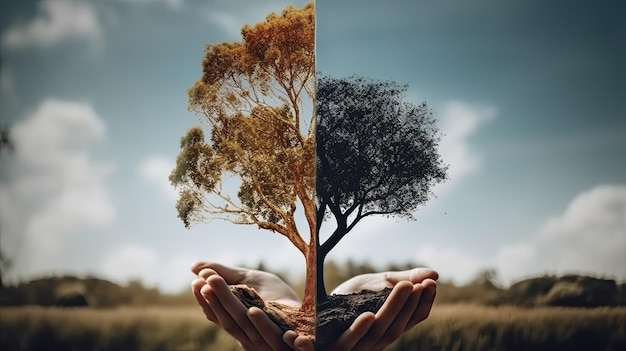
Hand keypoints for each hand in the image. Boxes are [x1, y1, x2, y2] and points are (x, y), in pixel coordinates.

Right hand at [191, 261, 313, 350]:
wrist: (309, 311)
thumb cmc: (275, 296)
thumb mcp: (250, 280)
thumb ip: (227, 275)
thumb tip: (194, 267)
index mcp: (238, 323)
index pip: (218, 314)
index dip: (208, 300)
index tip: (197, 282)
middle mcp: (251, 336)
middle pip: (235, 321)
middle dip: (222, 302)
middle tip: (210, 281)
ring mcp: (273, 343)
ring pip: (262, 334)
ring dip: (257, 322)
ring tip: (250, 308)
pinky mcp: (297, 345)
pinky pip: (296, 347)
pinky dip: (293, 342)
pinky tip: (292, 336)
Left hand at [327, 268, 437, 350]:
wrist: (312, 313)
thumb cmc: (349, 299)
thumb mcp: (378, 284)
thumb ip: (403, 279)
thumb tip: (435, 274)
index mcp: (388, 328)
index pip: (412, 319)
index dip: (423, 302)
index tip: (432, 283)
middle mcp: (375, 341)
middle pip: (395, 326)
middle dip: (406, 304)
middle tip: (416, 283)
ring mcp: (354, 347)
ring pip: (375, 333)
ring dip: (389, 311)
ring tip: (402, 289)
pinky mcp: (331, 348)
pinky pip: (343, 343)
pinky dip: (358, 329)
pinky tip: (368, 315)